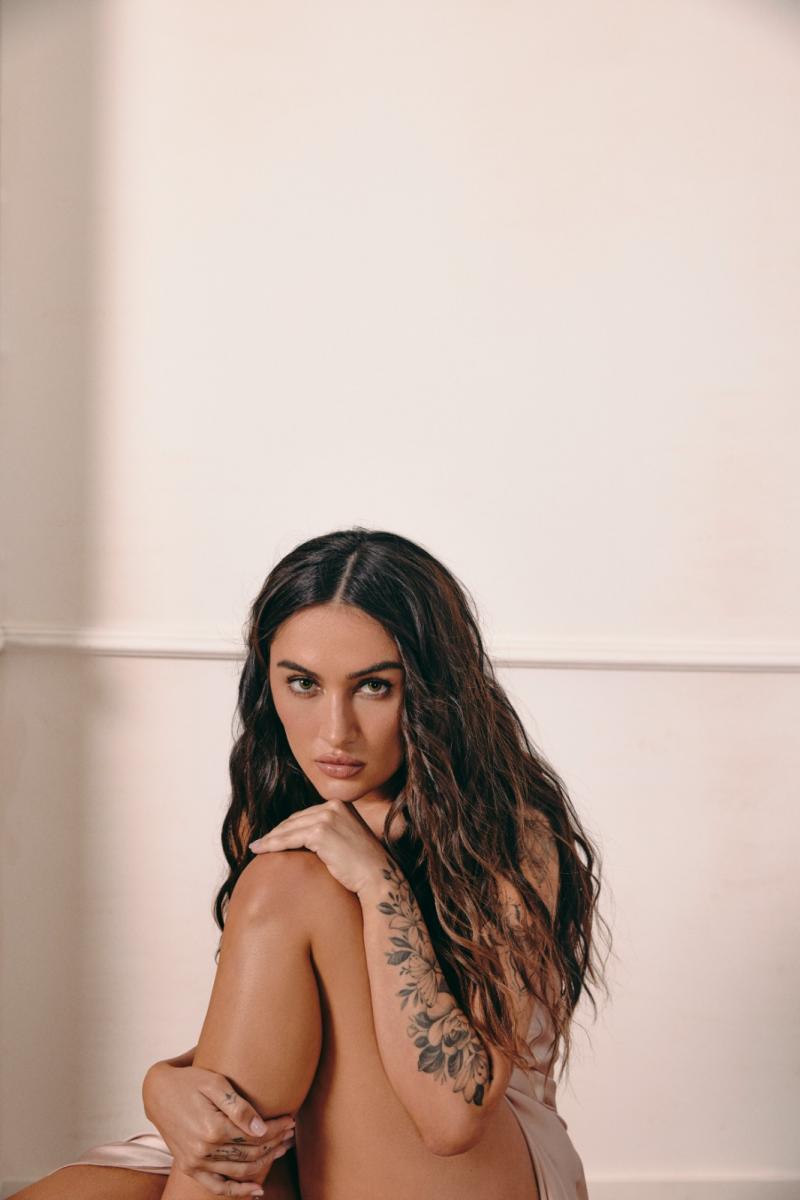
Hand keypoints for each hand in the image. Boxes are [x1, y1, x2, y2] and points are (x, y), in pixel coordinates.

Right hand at [142, 1059, 295, 1196]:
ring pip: (239, 1171)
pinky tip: (256, 1191)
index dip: (276, 1129)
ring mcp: (196, 1162)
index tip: (290, 1120)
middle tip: (290, 1133)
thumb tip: (262, 1129)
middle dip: (275, 1143)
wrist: (158, 1092)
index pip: (255, 1135)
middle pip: (251, 1154)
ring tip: (281, 1150)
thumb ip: (239, 1108)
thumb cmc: (190, 1081)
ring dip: (265, 1163)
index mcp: (213, 1128)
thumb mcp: (215, 1084)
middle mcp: (204, 1150)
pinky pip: (217, 1187)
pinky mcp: (190, 1168)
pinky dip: (237, 1191)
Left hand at [248, 798, 391, 896]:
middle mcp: (334, 806)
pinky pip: (289, 839)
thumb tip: (306, 838)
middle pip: (296, 819)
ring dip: (270, 839)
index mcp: (341, 804)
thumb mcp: (347, 839)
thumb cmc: (362, 865)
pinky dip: (272, 845)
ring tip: (256, 848)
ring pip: (289, 828)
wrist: (377, 876)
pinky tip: (261, 851)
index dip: (288, 827)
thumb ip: (331, 832)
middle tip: (260, 843)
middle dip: (277, 832)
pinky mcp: (320, 832)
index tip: (274, 836)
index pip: (306, 814)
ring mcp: (327, 817)